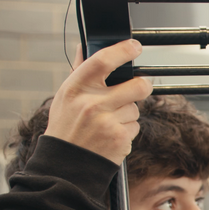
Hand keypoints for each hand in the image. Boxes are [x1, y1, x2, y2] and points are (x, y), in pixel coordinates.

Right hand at [43, 40, 152, 164]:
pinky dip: (127, 130)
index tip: (134, 46)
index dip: (122, 50)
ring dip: (128, 113)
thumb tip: (84, 46)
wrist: (66, 163)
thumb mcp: (65, 96)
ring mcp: (107, 122)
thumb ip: (79, 71)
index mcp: (76, 88)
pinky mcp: (120, 138)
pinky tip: (110, 135)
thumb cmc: (66, 126)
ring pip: (135, 108)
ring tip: (108, 121)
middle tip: (139, 86)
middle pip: (136, 86)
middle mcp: (91, 103)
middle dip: (143, 85)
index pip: (102, 60)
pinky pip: (135, 126)